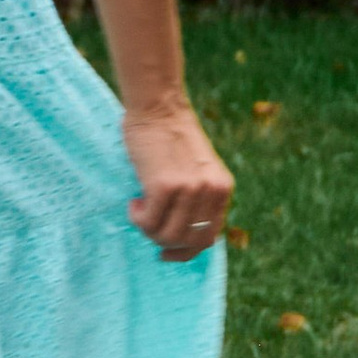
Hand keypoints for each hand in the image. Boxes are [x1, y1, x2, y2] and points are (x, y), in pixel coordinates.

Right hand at [123, 107, 233, 263]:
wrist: (157, 105)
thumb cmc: (169, 134)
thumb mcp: (197, 167)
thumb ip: (197, 195)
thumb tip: (180, 234)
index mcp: (222, 188)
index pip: (209, 236)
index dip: (187, 250)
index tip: (168, 252)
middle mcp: (210, 191)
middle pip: (189, 241)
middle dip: (165, 243)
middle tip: (148, 227)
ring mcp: (189, 190)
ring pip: (168, 235)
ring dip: (149, 230)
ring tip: (140, 210)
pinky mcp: (164, 186)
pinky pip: (149, 222)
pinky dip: (138, 218)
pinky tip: (135, 202)